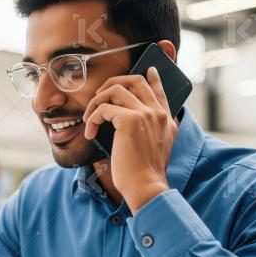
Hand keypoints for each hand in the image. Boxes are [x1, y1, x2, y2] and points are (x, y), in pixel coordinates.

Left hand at [82, 67, 176, 213]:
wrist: (145, 186)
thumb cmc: (144, 173)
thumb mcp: (155, 148)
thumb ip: (150, 131)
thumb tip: (128, 121)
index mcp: (166, 120)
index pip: (160, 91)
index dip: (153, 78)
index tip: (150, 70)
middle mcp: (157, 113)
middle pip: (136, 80)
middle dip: (113, 82)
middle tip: (99, 94)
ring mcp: (145, 114)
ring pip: (115, 90)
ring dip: (97, 101)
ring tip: (89, 118)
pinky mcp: (129, 120)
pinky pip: (103, 108)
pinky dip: (92, 119)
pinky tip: (89, 133)